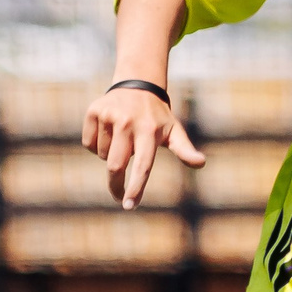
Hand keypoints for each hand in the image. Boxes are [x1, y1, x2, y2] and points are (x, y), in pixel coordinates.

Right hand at [82, 84, 204, 209]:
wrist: (137, 86)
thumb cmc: (158, 118)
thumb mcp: (174, 131)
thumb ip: (185, 149)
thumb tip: (201, 163)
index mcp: (150, 131)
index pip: (142, 165)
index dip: (135, 188)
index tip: (129, 205)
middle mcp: (128, 123)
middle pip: (115, 166)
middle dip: (116, 186)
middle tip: (119, 197)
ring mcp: (109, 116)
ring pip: (103, 155)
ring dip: (110, 157)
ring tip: (122, 141)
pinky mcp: (93, 112)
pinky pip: (89, 144)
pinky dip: (97, 146)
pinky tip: (108, 133)